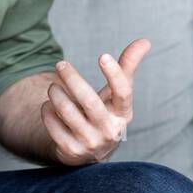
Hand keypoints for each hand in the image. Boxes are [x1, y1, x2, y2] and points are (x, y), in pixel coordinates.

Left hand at [41, 38, 150, 164]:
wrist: (89, 150)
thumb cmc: (105, 112)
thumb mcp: (116, 93)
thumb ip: (128, 66)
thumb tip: (145, 41)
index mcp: (123, 113)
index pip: (123, 93)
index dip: (114, 74)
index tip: (103, 56)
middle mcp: (109, 130)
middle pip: (89, 101)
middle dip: (72, 79)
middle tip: (60, 64)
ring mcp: (90, 142)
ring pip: (68, 113)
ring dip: (56, 95)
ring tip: (53, 87)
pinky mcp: (71, 151)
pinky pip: (53, 126)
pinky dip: (48, 112)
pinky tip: (49, 106)